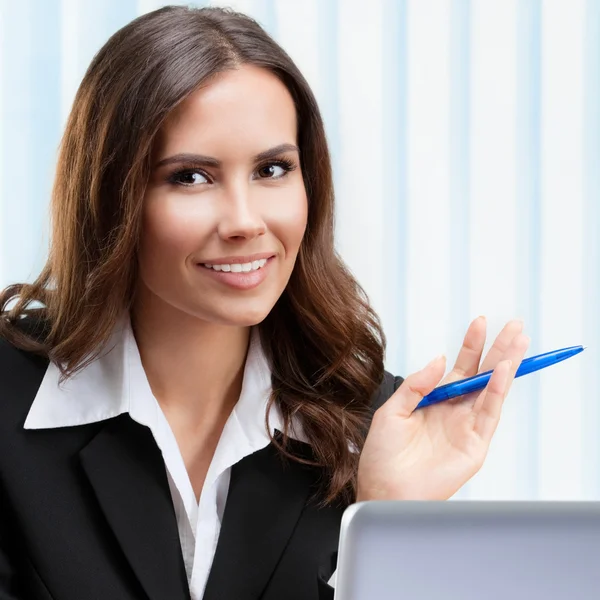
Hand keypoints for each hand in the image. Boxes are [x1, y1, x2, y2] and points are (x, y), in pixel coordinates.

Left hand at [356, 317, 529, 501]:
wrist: (384, 490)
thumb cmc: (382, 456)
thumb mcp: (392, 411)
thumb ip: (417, 385)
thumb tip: (440, 359)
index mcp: (435, 400)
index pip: (459, 367)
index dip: (471, 345)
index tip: (480, 322)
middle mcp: (454, 411)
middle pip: (482, 374)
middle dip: (499, 349)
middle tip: (514, 326)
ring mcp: (466, 427)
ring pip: (492, 390)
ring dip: (506, 365)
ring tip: (518, 342)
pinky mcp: (474, 445)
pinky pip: (489, 413)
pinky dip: (497, 391)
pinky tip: (502, 371)